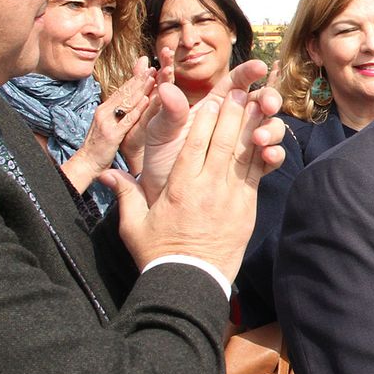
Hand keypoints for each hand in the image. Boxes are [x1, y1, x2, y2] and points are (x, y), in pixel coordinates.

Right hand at [60, 59, 154, 191]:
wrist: (86, 164)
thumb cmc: (99, 146)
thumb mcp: (107, 125)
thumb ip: (117, 113)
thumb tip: (128, 101)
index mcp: (104, 109)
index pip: (122, 90)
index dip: (135, 78)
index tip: (148, 67)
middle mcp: (104, 112)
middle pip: (124, 92)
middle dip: (140, 78)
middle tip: (154, 66)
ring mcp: (107, 122)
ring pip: (126, 102)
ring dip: (141, 89)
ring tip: (154, 77)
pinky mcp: (111, 135)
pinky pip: (126, 120)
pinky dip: (137, 110)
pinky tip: (147, 100)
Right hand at [100, 82, 286, 277]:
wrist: (192, 282)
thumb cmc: (160, 255)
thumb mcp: (134, 226)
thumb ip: (124, 195)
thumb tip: (106, 174)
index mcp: (179, 188)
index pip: (193, 145)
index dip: (204, 119)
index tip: (209, 100)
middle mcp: (207, 188)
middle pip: (222, 142)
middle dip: (231, 113)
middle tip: (238, 90)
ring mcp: (231, 197)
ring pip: (243, 154)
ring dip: (251, 126)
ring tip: (258, 104)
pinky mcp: (247, 208)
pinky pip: (257, 175)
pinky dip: (263, 154)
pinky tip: (267, 137)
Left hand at [138, 57, 276, 204]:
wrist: (163, 199)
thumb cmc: (160, 162)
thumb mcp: (161, 134)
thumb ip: (169, 112)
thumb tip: (166, 88)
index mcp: (212, 107)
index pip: (235, 83)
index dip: (249, 73)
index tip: (259, 67)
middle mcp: (233, 123)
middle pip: (260, 103)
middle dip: (269, 99)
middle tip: (268, 106)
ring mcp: (245, 145)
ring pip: (270, 127)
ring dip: (271, 129)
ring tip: (259, 139)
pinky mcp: (252, 168)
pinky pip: (271, 157)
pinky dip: (275, 154)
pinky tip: (268, 156)